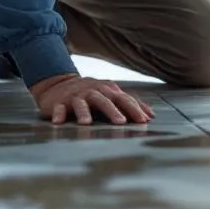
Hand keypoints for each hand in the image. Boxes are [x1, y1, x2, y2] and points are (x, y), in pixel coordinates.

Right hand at [29, 73, 154, 124]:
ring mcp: (76, 96)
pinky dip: (58, 114)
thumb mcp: (111, 95)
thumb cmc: (91, 93)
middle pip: (105, 99)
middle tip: (121, 122)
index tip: (144, 121)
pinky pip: (58, 108)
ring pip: (82, 102)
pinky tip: (59, 122)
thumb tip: (151, 116)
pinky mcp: (59, 102)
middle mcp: (93, 91)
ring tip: (87, 123)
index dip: (134, 109)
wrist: (59, 84)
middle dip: (113, 110)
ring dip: (84, 112)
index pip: (124, 99)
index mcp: (108, 90)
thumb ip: (130, 104)